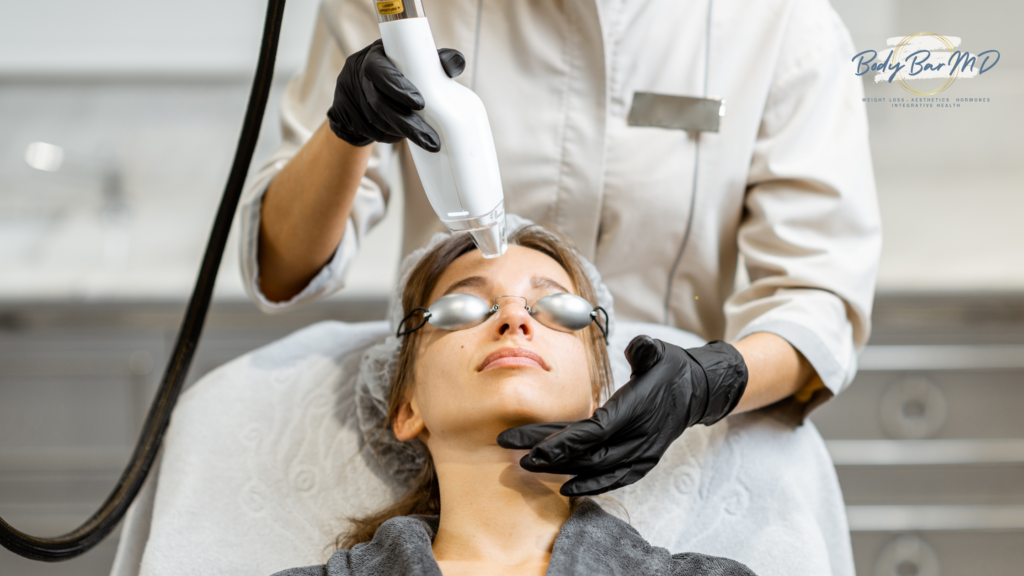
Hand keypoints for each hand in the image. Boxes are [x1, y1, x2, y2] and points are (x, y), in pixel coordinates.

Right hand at [327, 39, 465, 151]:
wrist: (360, 86)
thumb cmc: (395, 70)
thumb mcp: (412, 59)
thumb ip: (436, 61)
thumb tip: (457, 63)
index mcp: (373, 57)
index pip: (381, 72)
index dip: (399, 88)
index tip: (420, 104)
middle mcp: (357, 75)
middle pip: (380, 104)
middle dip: (407, 124)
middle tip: (431, 140)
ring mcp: (349, 97)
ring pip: (376, 122)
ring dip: (400, 133)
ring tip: (423, 140)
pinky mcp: (346, 116)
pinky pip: (371, 132)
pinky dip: (389, 137)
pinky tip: (402, 137)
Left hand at [497, 336, 747, 495]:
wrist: (698, 391)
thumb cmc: (671, 367)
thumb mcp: (660, 350)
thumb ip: (645, 349)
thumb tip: (635, 348)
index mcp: (637, 409)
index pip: (595, 431)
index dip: (563, 441)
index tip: (533, 447)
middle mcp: (639, 437)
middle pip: (588, 452)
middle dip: (550, 455)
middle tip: (516, 455)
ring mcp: (643, 453)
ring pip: (597, 468)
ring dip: (562, 469)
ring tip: (528, 466)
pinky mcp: (643, 461)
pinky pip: (614, 479)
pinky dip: (590, 485)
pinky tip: (565, 488)